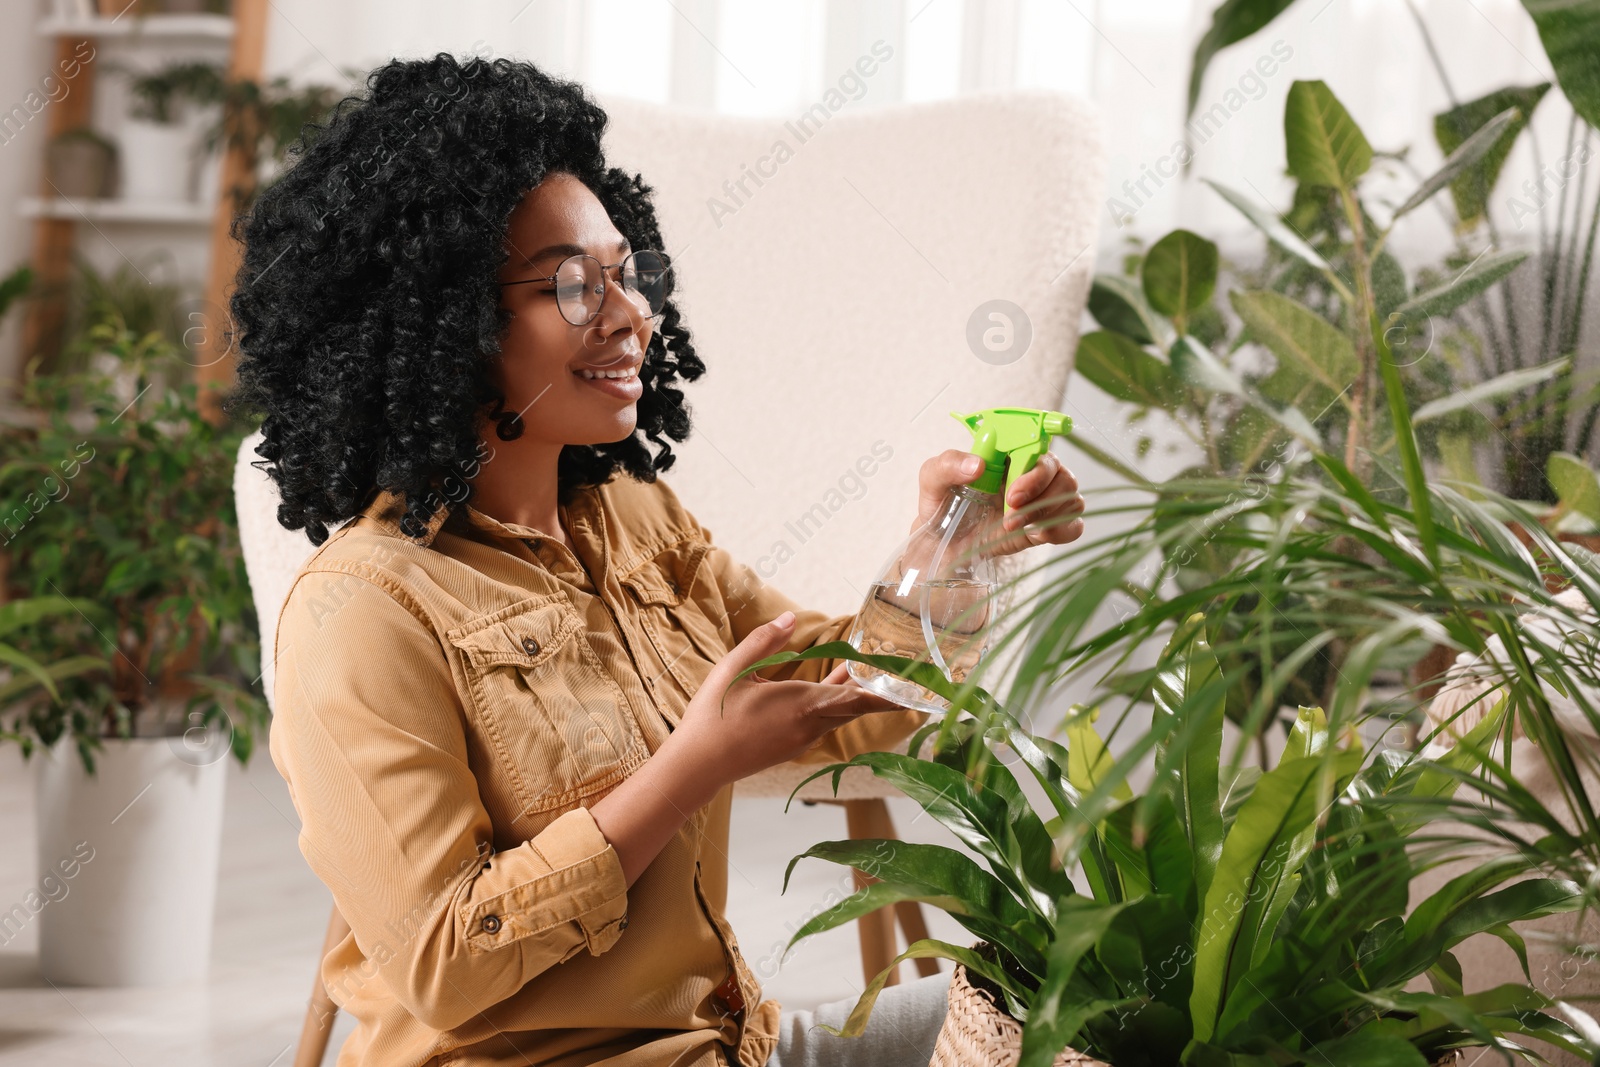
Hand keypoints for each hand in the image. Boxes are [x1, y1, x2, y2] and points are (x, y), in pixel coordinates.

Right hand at [670, 611, 903, 786]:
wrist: (698, 765)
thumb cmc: (712, 717)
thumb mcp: (733, 671)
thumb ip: (763, 643)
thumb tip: (791, 619)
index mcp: (800, 706)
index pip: (854, 699)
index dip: (885, 695)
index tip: (913, 692)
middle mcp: (809, 726)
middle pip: (854, 705)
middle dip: (878, 689)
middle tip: (905, 672)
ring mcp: (802, 739)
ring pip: (840, 713)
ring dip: (856, 693)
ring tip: (875, 670)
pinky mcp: (793, 745)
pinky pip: (825, 720)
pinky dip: (837, 701)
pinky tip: (838, 681)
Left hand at [914, 449, 1085, 557]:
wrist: (944, 546)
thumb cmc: (942, 505)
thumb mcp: (932, 479)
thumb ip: (948, 465)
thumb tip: (976, 464)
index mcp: (1008, 453)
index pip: (1036, 440)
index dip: (1034, 455)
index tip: (1015, 481)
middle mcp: (1031, 472)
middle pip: (1058, 470)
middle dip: (1038, 488)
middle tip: (1011, 504)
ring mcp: (1042, 500)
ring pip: (1070, 496)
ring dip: (1045, 512)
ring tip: (1011, 524)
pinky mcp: (1048, 526)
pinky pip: (1074, 524)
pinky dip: (1060, 529)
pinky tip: (1034, 534)